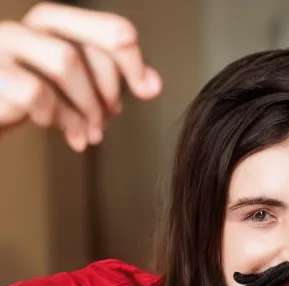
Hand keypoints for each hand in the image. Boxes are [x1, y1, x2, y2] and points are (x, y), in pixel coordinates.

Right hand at [0, 3, 160, 151]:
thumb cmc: (25, 100)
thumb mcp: (68, 89)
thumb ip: (104, 80)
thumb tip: (153, 84)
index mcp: (49, 25)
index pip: (101, 27)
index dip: (131, 58)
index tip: (149, 89)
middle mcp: (25, 28)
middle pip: (82, 41)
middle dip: (109, 83)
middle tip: (114, 113)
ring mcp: (4, 48)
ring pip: (64, 61)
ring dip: (88, 105)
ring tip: (93, 133)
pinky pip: (38, 93)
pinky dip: (63, 118)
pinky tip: (72, 136)